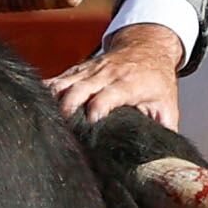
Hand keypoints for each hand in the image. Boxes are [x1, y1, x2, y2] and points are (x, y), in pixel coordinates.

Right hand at [49, 22, 182, 126]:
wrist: (147, 47)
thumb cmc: (157, 81)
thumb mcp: (168, 105)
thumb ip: (165, 131)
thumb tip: (163, 160)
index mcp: (130, 84)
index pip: (109, 95)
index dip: (97, 109)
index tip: (90, 125)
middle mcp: (107, 74)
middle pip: (80, 88)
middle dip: (68, 108)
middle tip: (63, 129)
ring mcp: (90, 70)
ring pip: (64, 82)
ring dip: (54, 101)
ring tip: (48, 121)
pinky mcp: (79, 69)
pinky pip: (57, 79)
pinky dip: (47, 92)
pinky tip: (40, 107)